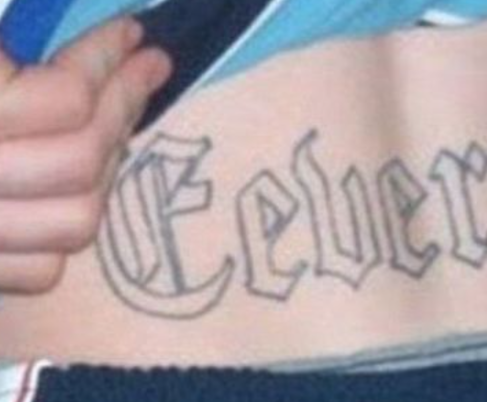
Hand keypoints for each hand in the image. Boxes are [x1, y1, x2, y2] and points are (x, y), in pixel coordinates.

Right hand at [0, 18, 170, 292]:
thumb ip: (16, 61)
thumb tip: (115, 41)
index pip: (67, 98)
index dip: (107, 59)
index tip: (134, 34)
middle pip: (84, 160)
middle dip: (125, 105)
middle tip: (150, 67)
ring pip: (77, 221)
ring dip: (109, 168)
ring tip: (116, 124)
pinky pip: (41, 271)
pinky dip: (67, 232)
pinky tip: (74, 186)